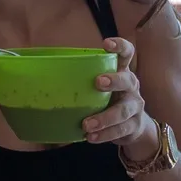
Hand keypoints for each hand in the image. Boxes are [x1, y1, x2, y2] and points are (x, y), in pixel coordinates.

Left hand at [84, 37, 156, 159]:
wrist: (134, 126)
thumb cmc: (109, 99)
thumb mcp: (102, 87)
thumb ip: (84, 79)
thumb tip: (45, 74)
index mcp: (122, 72)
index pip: (126, 54)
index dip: (119, 46)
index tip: (106, 44)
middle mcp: (132, 86)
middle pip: (127, 80)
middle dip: (114, 80)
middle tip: (98, 82)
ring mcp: (135, 106)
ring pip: (123, 110)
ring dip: (104, 118)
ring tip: (86, 124)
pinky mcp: (134, 125)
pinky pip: (120, 130)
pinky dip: (104, 135)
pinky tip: (90, 137)